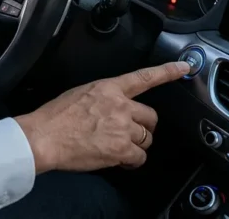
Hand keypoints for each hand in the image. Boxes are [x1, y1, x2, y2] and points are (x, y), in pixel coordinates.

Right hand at [15, 61, 189, 173]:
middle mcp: (120, 105)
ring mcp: (122, 127)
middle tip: (128, 134)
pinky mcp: (121, 148)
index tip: (184, 68)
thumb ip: (102, 98)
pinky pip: (139, 157)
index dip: (167, 72)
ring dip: (136, 145)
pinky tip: (117, 159)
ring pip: (147, 138)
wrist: (44, 137)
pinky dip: (131, 161)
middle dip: (143, 127)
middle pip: (150, 117)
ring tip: (117, 148)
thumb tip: (111, 109)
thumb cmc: (54, 117)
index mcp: (108, 88)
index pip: (144, 78)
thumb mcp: (79, 94)